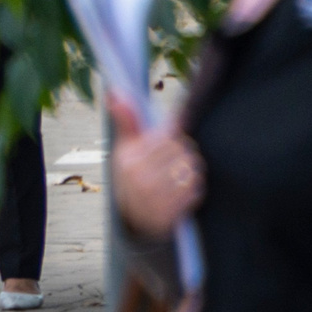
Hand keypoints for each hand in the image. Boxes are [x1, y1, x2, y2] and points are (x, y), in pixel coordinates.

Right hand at [110, 95, 202, 237]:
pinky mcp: (172, 211)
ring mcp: (157, 197)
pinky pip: (196, 188)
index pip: (167, 136)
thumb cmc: (131, 176)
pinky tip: (181, 190)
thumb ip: (126, 119)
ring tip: (179, 173)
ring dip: (191, 170)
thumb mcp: (123, 149)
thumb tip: (116, 90)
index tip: (173, 138)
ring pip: (192, 168)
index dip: (174, 136)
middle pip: (182, 150)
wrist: (133, 221)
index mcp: (129, 160)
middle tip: (175, 159)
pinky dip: (193, 188)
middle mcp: (141, 178)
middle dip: (183, 152)